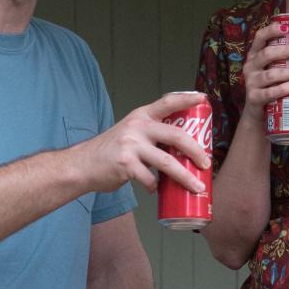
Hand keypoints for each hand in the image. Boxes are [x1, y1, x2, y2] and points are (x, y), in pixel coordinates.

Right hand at [76, 91, 211, 194]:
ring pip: (167, 163)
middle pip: (176, 136)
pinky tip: (154, 189)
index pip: (167, 102)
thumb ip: (151, 135)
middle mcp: (137, 127)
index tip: (203, 98)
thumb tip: (180, 149)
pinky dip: (155, 187)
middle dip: (196, 151)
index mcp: (141, 116)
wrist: (82, 164)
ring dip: (185, 177)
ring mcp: (131, 145)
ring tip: (196, 187)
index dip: (186, 99)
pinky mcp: (126, 164)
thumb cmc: (111, 150)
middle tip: (206, 163)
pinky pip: (149, 179)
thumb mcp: (130, 132)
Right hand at [242, 21, 288, 120]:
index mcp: (256, 55)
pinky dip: (282, 89)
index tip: (286, 28)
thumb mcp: (283, 72)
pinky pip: (269, 92)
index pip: (260, 37)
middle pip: (266, 54)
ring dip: (288, 72)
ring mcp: (251, 82)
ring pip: (270, 75)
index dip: (271, 30)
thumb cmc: (272, 86)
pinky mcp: (254, 98)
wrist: (259, 113)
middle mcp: (251, 66)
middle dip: (285, 51)